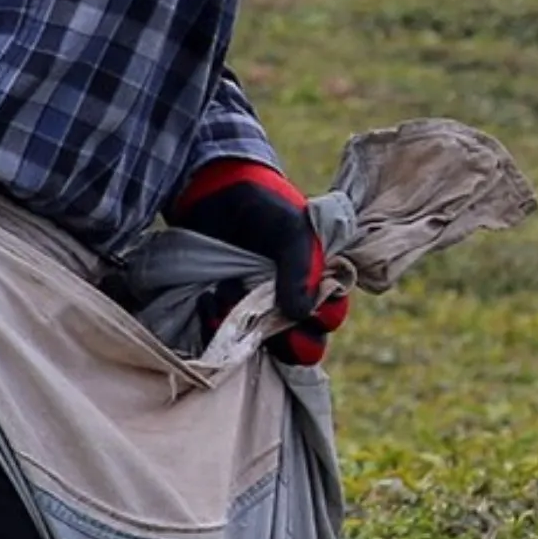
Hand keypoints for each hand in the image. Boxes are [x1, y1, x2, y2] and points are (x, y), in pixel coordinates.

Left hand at [166, 158, 348, 365]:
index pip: (330, 317)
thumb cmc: (266, 207)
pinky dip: (215, 323)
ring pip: (261, 346)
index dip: (320, 320)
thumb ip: (301, 269)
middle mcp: (291, 301)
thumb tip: (299, 313)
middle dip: (282, 337)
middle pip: (300, 344)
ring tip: (225, 292)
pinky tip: (207, 297)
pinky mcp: (224, 313)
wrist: (216, 192)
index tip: (301, 308)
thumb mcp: (292, 231)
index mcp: (319, 282)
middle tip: (262, 318)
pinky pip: (224, 337)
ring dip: (244, 328)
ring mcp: (256, 310)